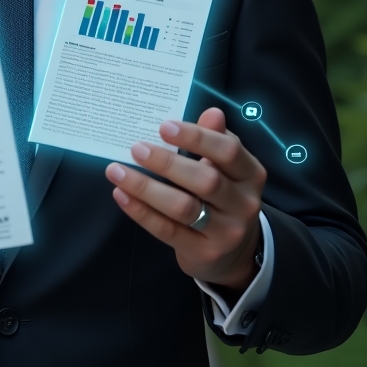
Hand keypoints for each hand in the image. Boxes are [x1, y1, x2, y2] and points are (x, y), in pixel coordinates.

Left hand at [105, 108, 265, 292]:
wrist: (235, 253)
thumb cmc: (223, 197)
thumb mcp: (227, 168)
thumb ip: (216, 140)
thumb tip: (213, 113)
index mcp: (250, 174)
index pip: (228, 151)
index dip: (197, 137)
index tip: (165, 126)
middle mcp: (244, 204)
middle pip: (205, 180)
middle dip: (167, 163)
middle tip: (136, 148)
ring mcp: (225, 232)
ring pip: (183, 208)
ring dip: (146, 187)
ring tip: (116, 170)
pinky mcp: (204, 253)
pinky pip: (167, 230)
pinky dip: (141, 211)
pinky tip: (121, 194)